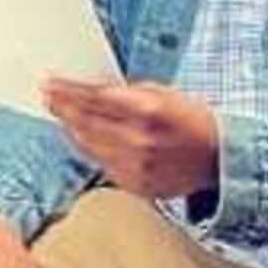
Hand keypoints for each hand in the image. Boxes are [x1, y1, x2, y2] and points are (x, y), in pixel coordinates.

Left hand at [40, 77, 219, 202]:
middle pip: (86, 122)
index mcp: (147, 111)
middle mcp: (138, 140)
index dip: (68, 90)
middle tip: (47, 95)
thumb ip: (127, 92)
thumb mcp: (164, 93)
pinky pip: (102, 164)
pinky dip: (91, 149)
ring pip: (89, 145)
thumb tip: (91, 89)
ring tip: (61, 113)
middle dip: (63, 107)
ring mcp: (135, 166)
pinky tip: (83, 137)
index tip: (51, 82)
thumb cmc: (192, 120)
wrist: (219, 158)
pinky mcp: (135, 185)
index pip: (94, 98)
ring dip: (71, 128)